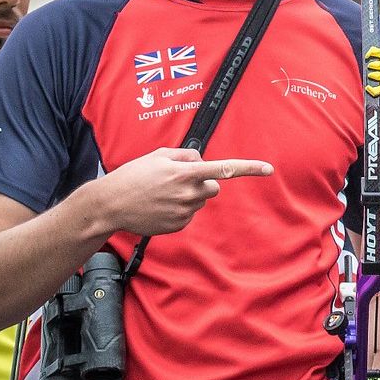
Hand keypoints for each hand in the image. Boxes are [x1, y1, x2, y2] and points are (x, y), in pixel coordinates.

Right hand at [99, 148, 272, 235]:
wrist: (110, 205)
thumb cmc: (133, 176)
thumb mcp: (158, 156)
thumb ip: (186, 155)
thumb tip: (202, 161)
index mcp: (186, 172)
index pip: (225, 168)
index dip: (249, 168)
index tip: (269, 169)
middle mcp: (189, 193)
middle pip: (213, 187)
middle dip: (203, 183)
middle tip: (178, 181)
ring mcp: (184, 211)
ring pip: (200, 200)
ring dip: (188, 196)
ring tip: (161, 194)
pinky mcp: (179, 225)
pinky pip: (189, 214)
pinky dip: (179, 210)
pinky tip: (159, 206)